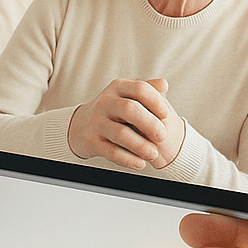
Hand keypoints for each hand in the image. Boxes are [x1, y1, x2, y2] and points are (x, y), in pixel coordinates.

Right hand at [68, 78, 183, 168]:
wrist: (81, 125)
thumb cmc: (113, 109)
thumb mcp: (126, 95)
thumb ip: (147, 89)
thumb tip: (164, 84)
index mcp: (118, 87)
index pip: (140, 89)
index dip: (156, 102)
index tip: (166, 114)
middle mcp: (105, 102)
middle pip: (130, 109)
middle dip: (150, 124)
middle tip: (163, 136)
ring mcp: (96, 122)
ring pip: (121, 134)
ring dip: (141, 146)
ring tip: (154, 154)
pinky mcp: (91, 141)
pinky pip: (112, 152)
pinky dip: (128, 159)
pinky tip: (140, 163)